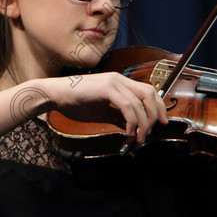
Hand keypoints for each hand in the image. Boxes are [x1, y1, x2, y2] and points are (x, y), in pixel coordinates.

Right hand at [44, 72, 168, 145]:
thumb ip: (118, 117)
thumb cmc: (75, 103)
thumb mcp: (102, 112)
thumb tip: (132, 129)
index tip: (162, 123)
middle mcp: (120, 79)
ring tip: (138, 138)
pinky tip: (128, 132)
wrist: (55, 95)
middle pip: (149, 94)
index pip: (148, 91)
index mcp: (120, 82)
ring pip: (139, 103)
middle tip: (152, 132)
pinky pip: (127, 106)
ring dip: (143, 123)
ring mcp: (113, 82)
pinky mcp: (106, 88)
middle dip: (156, 114)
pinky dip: (132, 121)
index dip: (159, 107)